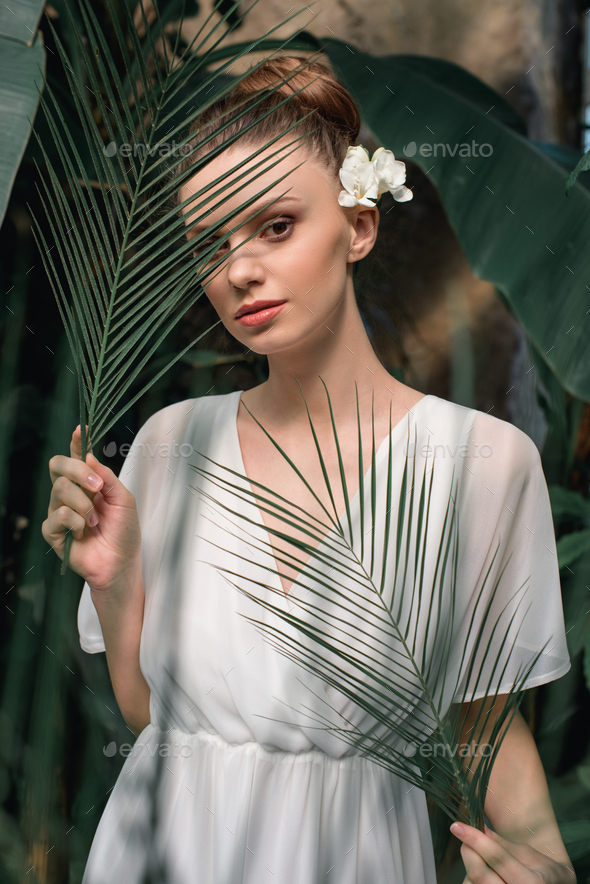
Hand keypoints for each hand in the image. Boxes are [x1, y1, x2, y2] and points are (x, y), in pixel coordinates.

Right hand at [42, 425, 141, 590]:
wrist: (121, 562)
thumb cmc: (124, 532)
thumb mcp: (124, 499)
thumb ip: (107, 477)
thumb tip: (89, 456)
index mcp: (88, 483)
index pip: (76, 456)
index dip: (76, 441)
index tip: (82, 429)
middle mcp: (71, 493)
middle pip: (58, 466)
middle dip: (77, 470)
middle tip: (97, 487)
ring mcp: (59, 511)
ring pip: (59, 489)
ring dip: (83, 504)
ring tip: (96, 520)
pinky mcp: (53, 531)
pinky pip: (56, 515)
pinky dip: (75, 522)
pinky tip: (83, 532)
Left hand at [451, 822, 575, 883]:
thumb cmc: (542, 872)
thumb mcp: (528, 854)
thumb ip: (502, 845)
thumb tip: (478, 829)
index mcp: (532, 883)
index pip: (498, 859)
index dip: (475, 840)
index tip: (457, 826)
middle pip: (480, 875)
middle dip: (469, 851)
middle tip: (466, 837)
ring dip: (470, 866)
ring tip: (480, 858)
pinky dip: (472, 878)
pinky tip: (481, 872)